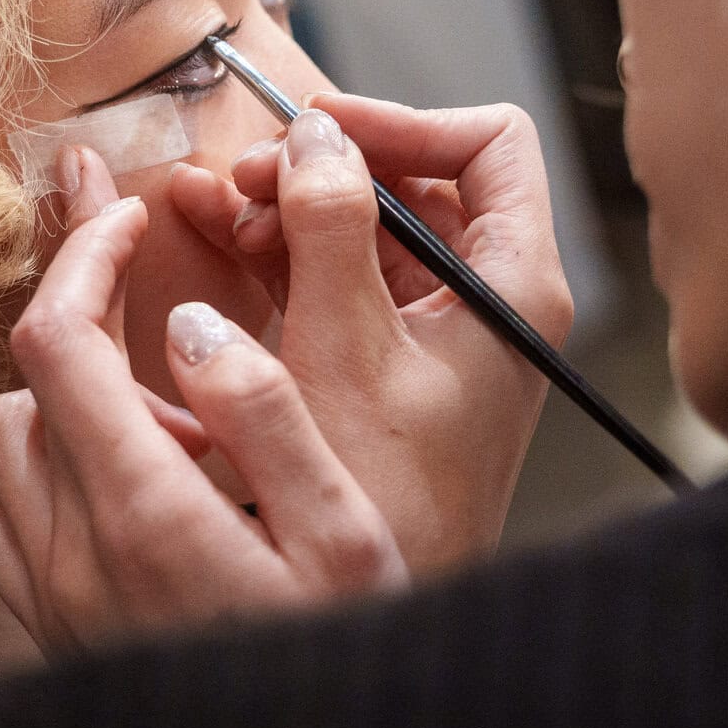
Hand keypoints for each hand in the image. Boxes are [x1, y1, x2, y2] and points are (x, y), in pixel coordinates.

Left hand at [0, 150, 406, 656]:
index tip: (128, 216)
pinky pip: (9, 524)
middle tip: (179, 336)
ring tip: (179, 439)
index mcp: (140, 506)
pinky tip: (136, 501)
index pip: (57, 335)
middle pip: (24, 383)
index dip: (84, 255)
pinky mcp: (48, 631)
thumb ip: (267, 413)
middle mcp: (70, 549)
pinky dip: (53, 483)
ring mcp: (49, 595)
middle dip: (85, 326)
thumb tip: (193, 324)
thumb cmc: (341, 656)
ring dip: (73, 409)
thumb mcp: (345, 534)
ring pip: (10, 450)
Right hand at [168, 95, 570, 569]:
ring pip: (367, 224)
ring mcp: (436, 330)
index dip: (403, 121)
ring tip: (214, 204)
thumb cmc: (384, 494)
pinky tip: (222, 242)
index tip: (318, 130)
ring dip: (291, 204)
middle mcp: (485, 298)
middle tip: (248, 177)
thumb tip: (315, 133)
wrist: (373, 606)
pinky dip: (286, 251)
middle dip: (324, 164)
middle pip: (416, 178)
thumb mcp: (346, 343)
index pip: (490, 145)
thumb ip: (332, 223)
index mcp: (512, 284)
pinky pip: (341, 275)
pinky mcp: (389, 360)